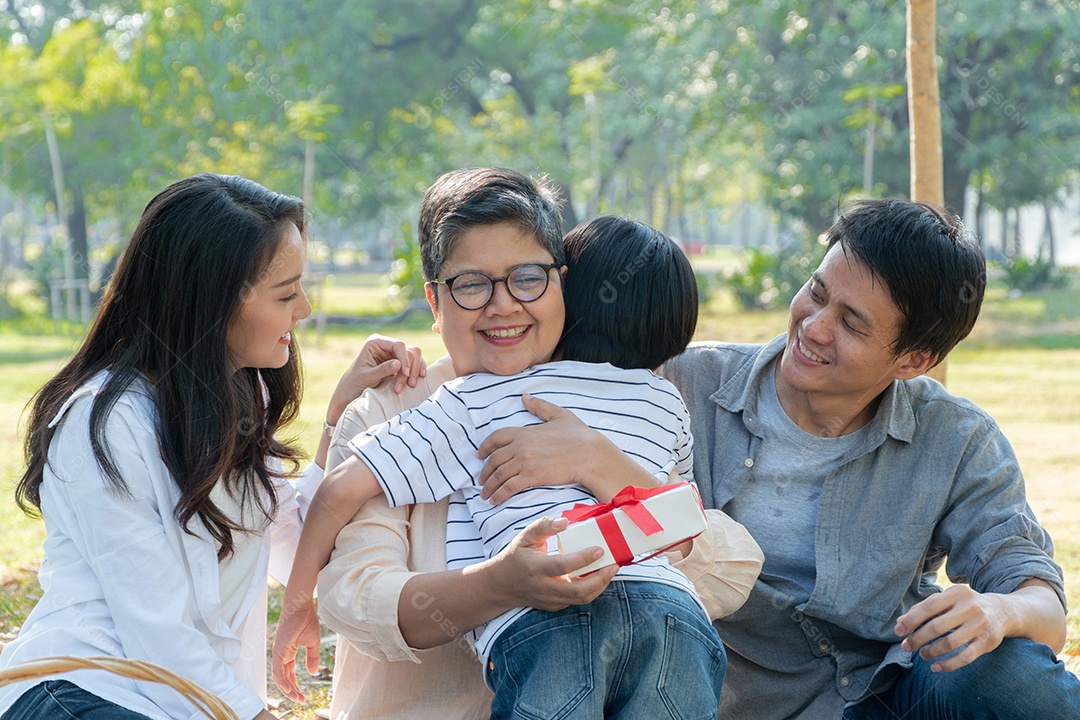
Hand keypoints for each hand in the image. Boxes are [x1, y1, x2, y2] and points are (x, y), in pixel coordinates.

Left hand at [271, 594, 321, 702]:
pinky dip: (282, 680)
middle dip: (291, 690)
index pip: (289, 674)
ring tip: (296, 697)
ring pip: (279, 677)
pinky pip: (277, 670)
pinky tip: (288, 688)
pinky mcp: (278, 650)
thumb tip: (312, 673)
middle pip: (283, 678)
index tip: (303, 695)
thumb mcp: (313, 643)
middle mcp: (281, 655)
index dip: (295, 685)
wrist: (301, 607)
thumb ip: (312, 658)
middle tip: (300, 700)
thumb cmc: (306, 620)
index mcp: (288, 653)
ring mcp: (278, 653)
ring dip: (287, 689)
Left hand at [327, 334, 425, 419]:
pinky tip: (415, 381)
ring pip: (414, 357)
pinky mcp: (398, 364)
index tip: (404, 374)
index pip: (398, 345)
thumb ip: (383, 370)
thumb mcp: (367, 377)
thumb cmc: (354, 383)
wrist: (350, 393)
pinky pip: (413, 364)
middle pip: (409, 351)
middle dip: (409, 368)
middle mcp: (386, 345)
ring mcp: (393, 354)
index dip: (405, 358)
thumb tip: (399, 364)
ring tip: (409, 386)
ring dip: (413, 372)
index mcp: (375, 342)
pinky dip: (415, 372)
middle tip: (407, 385)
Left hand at [477, 394, 602, 504]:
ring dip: (489, 486)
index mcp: (525, 431)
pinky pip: (509, 487)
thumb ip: (540, 406)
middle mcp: (521, 446)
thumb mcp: (559, 415)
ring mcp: (525, 462)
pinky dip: (499, 494)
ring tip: (485, 494)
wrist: (590, 454)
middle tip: (481, 479)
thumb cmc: (579, 435)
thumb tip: (525, 397)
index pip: (496, 438)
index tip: (479, 455)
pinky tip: (495, 501)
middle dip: (484, 471)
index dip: (485, 447)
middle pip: (494, 459)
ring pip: (498, 475)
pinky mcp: (532, 476)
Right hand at [480, 516, 617, 611]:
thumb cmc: (516, 556)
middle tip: (614, 564)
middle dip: (600, 578)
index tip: (600, 549)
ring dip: (600, 586)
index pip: (564, 565)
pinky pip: (577, 601)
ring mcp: (550, 600)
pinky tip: (598, 577)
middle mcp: (543, 587)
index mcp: (536, 567)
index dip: (584, 558)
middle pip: (578, 590)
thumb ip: (544, 526)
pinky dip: (591, 591)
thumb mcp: (525, 536)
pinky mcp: (554, 606)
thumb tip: (565, 522)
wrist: (501, 585)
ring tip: (610, 570)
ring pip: (581, 599)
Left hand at [894, 585, 1008, 671]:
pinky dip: (948, 664)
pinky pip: (965, 657)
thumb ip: (924, 610)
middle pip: (937, 626)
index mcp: (957, 593)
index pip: (929, 607)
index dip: (911, 620)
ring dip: (931, 652)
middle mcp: (971, 607)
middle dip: (918, 639)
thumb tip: (900, 623)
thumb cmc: (965, 606)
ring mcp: (981, 625)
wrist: (1003, 611)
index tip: (899, 632)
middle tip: (906, 647)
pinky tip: (936, 667)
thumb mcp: (948, 601)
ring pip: (950, 643)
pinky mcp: (988, 642)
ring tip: (922, 655)